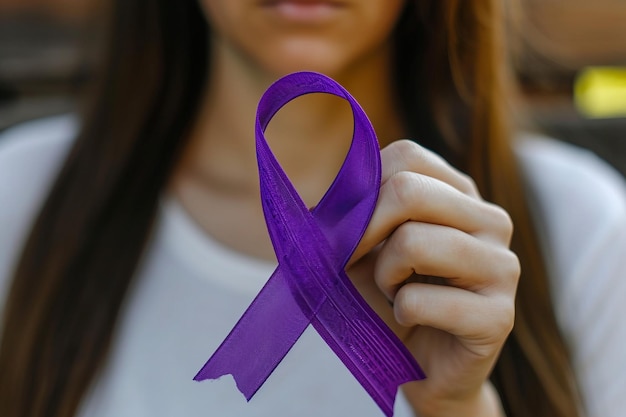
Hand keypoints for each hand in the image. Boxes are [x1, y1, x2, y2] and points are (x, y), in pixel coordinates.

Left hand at [347, 140, 518, 416]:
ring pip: (414, 241)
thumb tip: (323, 207)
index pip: (407, 156)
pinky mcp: (499, 317)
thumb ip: (346, 219)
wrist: (417, 365)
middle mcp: (490, 220)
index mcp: (459, 194)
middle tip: (362, 267)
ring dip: (384, 276)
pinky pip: (420, 300)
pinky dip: (398, 313)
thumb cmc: (386, 299)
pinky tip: (411, 321)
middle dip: (365, 233)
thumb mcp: (359, 250)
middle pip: (408, 190)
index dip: (363, 192)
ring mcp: (503, 266)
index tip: (346, 230)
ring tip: (393, 294)